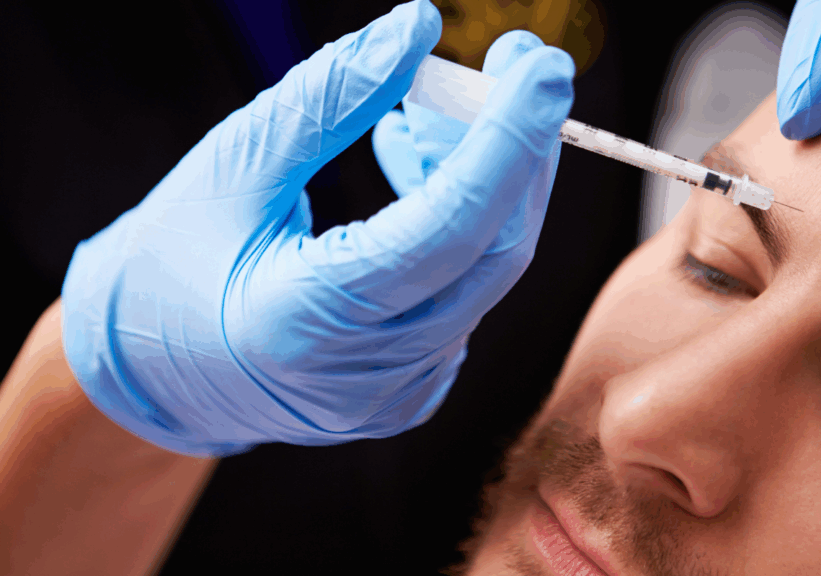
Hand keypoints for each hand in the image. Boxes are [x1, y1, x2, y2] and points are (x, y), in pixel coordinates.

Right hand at [61, 0, 574, 456]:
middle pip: (492, 251)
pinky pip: (464, 296)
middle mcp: (366, 374)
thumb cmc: (171, 260)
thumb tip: (418, 28)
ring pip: (485, 272)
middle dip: (519, 148)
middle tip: (517, 66)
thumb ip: (329, 96)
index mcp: (305, 320)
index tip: (542, 67)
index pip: (446, 227)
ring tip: (417, 127)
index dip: (507, 141)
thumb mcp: (235, 163)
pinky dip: (461, 228)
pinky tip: (416, 186)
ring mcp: (395, 394)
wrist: (155, 373)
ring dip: (482, 183)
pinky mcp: (410, 394)